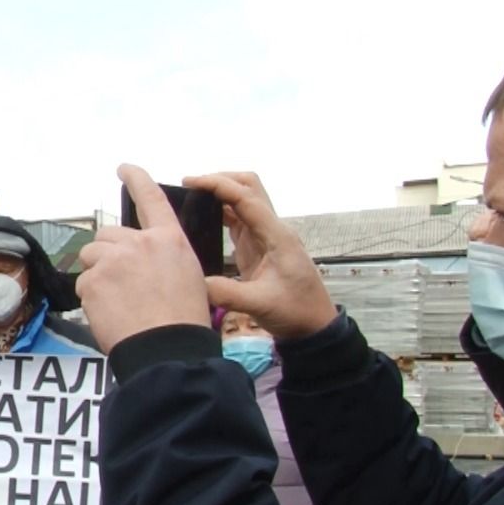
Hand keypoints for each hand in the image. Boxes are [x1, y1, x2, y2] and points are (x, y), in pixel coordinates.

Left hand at [76, 165, 213, 353]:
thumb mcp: (189, 277)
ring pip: (91, 256)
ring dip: (97, 273)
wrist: (166, 348)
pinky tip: (110, 313)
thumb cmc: (183, 320)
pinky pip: (83, 283)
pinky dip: (91, 297)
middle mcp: (140, 243)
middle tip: (121, 283)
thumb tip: (144, 262)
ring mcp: (113, 260)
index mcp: (169, 240)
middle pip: (107, 235)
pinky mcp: (92, 281)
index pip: (151, 199)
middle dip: (108, 254)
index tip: (124, 168)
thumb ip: (163, 258)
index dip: (137, 179)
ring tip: (117, 300)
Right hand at [182, 172, 336, 340]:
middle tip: (190, 186)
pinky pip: (238, 219)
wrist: (313, 325)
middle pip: (249, 187)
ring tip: (190, 198)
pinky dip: (220, 212)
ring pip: (243, 200)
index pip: (246, 198)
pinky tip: (201, 218)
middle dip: (221, 179)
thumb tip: (194, 281)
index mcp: (277, 236)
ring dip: (220, 194)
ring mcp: (265, 237)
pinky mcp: (258, 247)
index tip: (190, 181)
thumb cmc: (294, 311)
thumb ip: (226, 293)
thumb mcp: (259, 305)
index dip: (218, 185)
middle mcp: (272, 229)